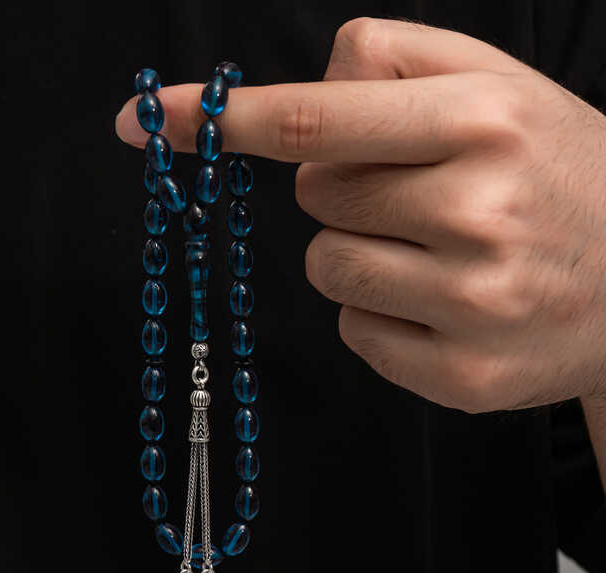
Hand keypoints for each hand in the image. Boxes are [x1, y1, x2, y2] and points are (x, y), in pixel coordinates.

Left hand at [115, 17, 605, 412]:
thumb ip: (392, 64)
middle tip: (418, 196)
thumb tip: (291, 95)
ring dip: (357, 254)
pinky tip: (442, 304)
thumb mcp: (497, 87)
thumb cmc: (555, 173)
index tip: (150, 118)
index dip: (224, 118)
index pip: (316, 117)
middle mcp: (478, 213)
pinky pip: (356, 332)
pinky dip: (381, 314)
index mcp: (482, 123)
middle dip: (343, 190)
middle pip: (313, 197)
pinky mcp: (461, 375)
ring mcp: (470, 305)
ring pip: (326, 269)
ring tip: (434, 252)